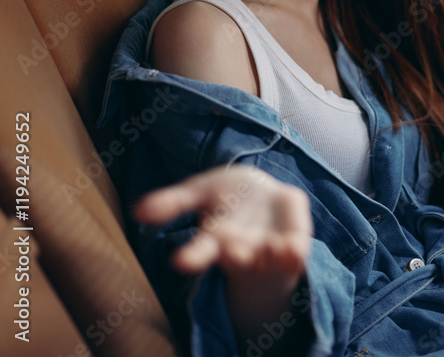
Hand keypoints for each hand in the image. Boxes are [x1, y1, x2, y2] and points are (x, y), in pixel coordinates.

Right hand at [134, 165, 313, 348]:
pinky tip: (295, 252)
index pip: (201, 249)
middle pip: (236, 256)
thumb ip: (172, 202)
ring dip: (269, 256)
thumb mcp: (199, 192)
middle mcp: (243, 247)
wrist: (265, 194)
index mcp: (216, 237)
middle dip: (236, 255)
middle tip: (233, 254)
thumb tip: (138, 212)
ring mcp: (269, 245)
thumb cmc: (226, 194)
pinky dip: (296, 253)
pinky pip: (296, 250)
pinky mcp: (294, 239)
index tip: (180, 261)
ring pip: (268, 256)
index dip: (192, 256)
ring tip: (268, 250)